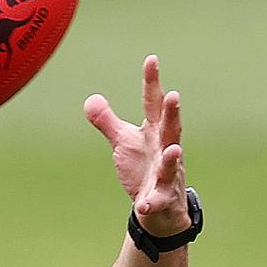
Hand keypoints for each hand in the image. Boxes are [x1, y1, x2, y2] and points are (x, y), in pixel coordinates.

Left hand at [84, 55, 188, 236]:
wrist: (159, 207)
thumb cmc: (143, 168)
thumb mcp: (123, 142)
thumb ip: (107, 121)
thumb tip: (91, 98)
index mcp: (154, 132)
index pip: (153, 104)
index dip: (152, 83)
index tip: (151, 59)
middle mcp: (164, 149)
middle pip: (170, 129)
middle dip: (173, 113)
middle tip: (174, 95)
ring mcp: (167, 174)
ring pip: (171, 164)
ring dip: (172, 157)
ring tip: (175, 149)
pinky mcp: (163, 198)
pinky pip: (159, 200)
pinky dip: (152, 202)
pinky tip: (142, 206)